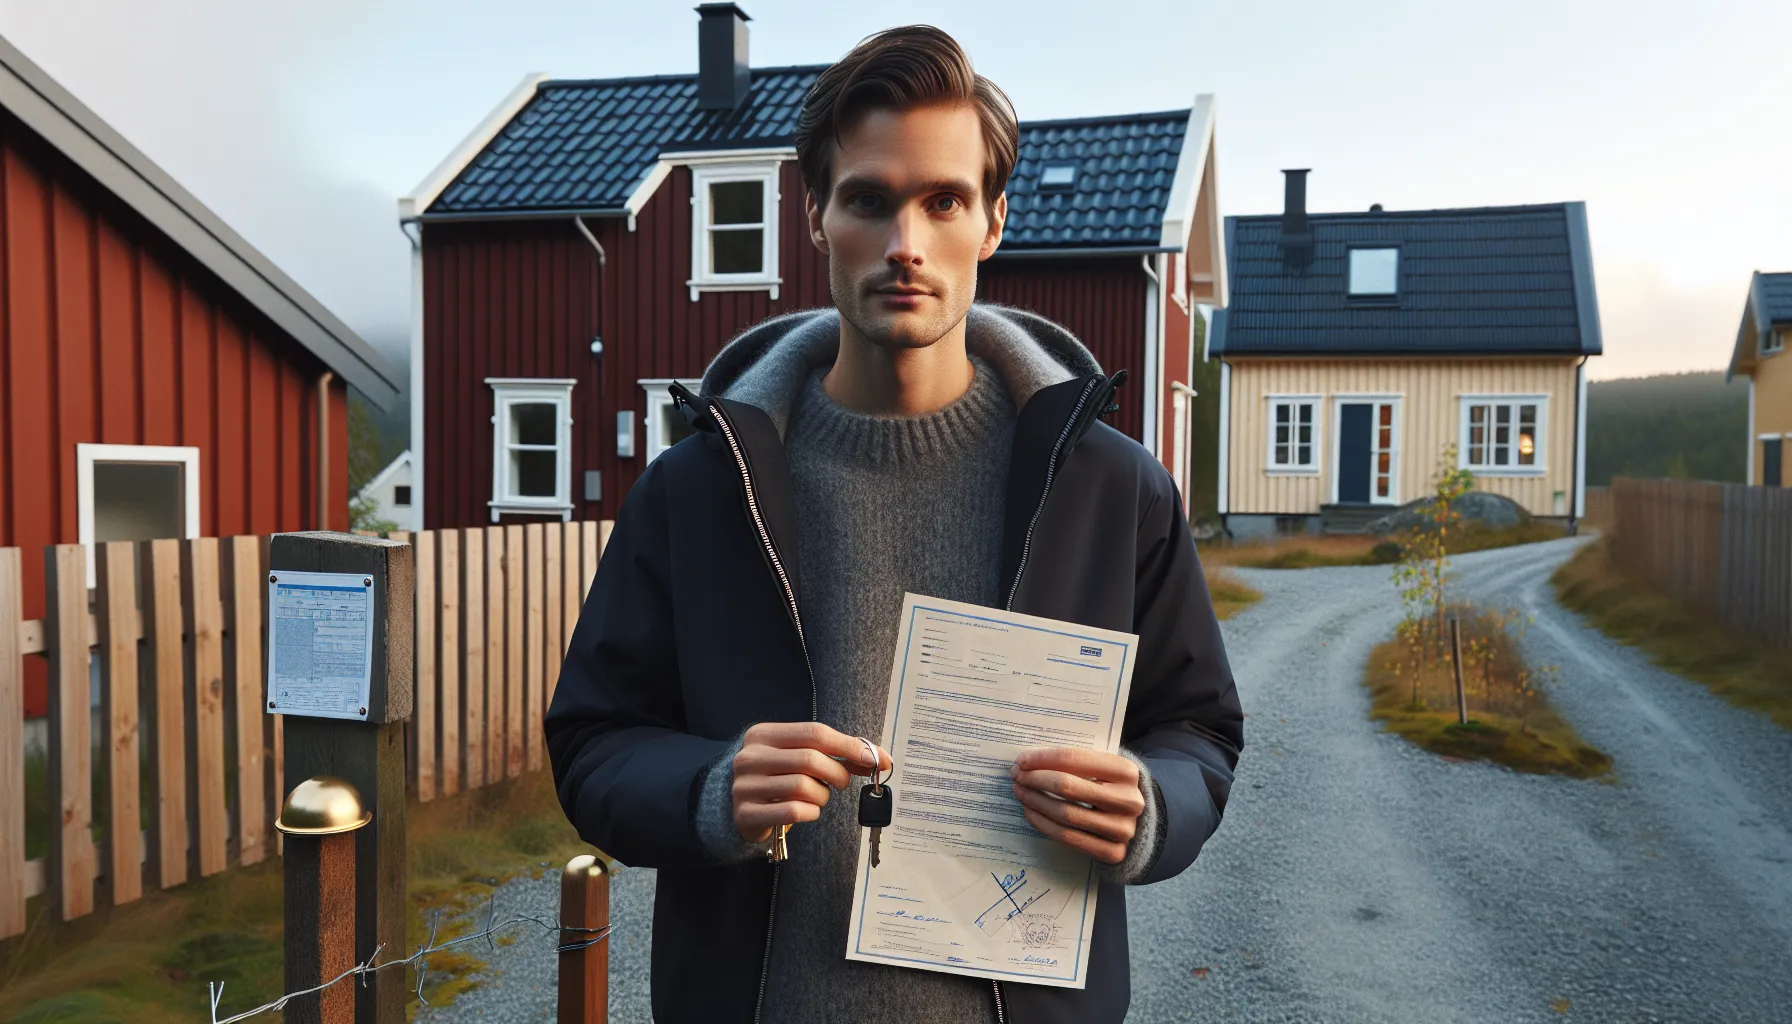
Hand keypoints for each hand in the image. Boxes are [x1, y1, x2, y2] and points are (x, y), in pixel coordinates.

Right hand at [732, 722, 890, 843]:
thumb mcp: (799, 758)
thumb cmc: (777, 778)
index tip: (875, 758)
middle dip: (837, 773)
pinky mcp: (745, 813)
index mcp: (763, 734)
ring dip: (822, 796)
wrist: (738, 808)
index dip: (848, 745)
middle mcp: (750, 757)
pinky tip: (807, 811)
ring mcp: (744, 785)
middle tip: (842, 782)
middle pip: (810, 759)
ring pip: (803, 787)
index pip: (814, 733)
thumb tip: (879, 757)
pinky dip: (810, 812)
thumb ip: (834, 754)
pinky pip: (792, 812)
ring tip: (818, 797)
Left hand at [1010, 747, 1144, 864]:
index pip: (1074, 758)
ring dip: (1035, 801)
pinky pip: (1067, 837)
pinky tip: (1031, 812)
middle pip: (1067, 786)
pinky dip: (1043, 824)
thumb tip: (1027, 761)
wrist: (1134, 820)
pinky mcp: (1114, 852)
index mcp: (1126, 771)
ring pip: (1065, 814)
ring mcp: (1122, 829)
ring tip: (1021, 793)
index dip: (1042, 759)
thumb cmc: (1108, 786)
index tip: (1021, 760)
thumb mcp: (1101, 768)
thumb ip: (1073, 762)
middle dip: (1035, 779)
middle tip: (1017, 776)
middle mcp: (1129, 800)